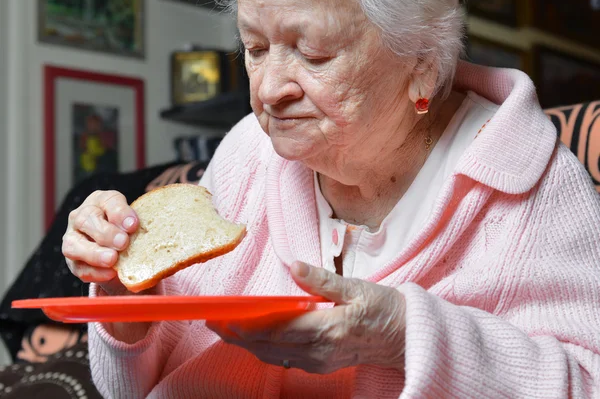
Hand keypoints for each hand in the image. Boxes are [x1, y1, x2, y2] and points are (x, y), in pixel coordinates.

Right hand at [62, 190, 138, 293]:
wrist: (119, 251)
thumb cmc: (128, 230)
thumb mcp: (134, 221)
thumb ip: (136, 224)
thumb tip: (148, 231)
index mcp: (101, 201)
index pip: (108, 201)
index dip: (120, 213)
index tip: (133, 225)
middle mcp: (82, 216)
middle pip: (86, 220)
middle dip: (106, 233)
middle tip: (123, 242)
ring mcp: (72, 239)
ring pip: (74, 245)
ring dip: (95, 253)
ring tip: (112, 259)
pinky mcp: (73, 261)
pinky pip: (79, 267)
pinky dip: (95, 272)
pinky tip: (110, 273)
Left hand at [207, 261, 405, 373]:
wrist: (405, 337)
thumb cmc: (383, 309)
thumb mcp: (356, 287)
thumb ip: (321, 280)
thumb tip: (292, 265)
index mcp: (326, 329)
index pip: (276, 329)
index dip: (246, 324)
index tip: (224, 315)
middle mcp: (318, 351)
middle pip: (266, 346)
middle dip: (237, 335)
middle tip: (212, 320)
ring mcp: (318, 362)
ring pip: (272, 355)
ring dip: (246, 343)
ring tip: (225, 327)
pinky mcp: (320, 364)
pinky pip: (283, 359)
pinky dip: (263, 348)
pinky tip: (254, 337)